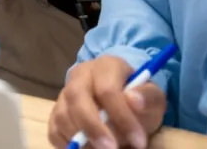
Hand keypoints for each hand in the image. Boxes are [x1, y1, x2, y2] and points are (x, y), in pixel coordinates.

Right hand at [50, 55, 165, 148]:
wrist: (124, 99)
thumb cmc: (139, 99)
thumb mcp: (153, 96)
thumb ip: (147, 97)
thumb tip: (134, 100)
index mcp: (105, 66)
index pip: (107, 89)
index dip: (122, 117)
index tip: (139, 141)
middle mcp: (80, 75)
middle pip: (77, 98)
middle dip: (93, 128)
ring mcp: (65, 93)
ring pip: (62, 115)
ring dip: (80, 138)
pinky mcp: (57, 112)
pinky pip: (54, 130)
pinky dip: (67, 145)